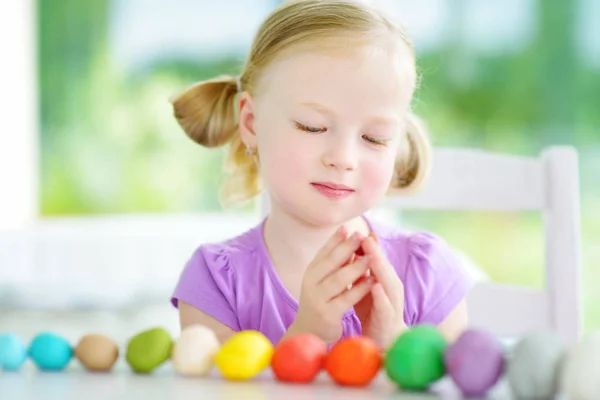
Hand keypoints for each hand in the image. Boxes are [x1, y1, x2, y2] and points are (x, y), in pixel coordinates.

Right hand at [289, 226, 375, 344]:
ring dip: (356, 267)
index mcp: (311, 272)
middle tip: (361, 236)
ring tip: (371, 257)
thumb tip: (348, 239)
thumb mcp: (324, 280)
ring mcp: (317, 299)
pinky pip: (346, 298)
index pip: (324, 252)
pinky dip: (359, 289)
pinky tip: (371, 281)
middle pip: (330, 262)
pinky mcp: (327, 314)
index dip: (335, 239)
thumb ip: (335, 263)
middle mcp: (311, 283)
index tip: (349, 227)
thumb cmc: (321, 301)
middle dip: (346, 248)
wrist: (309, 332)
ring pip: (339, 279)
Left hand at [354, 232, 406, 348]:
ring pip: (387, 283)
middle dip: (375, 251)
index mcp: (384, 278)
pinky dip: (381, 295)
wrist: (383, 338)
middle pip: (384, 266)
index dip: (369, 245)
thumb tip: (352, 247)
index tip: (358, 230)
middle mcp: (391, 287)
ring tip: (371, 256)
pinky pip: (385, 305)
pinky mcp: (388, 318)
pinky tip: (375, 286)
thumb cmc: (373, 309)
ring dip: (380, 269)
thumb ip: (360, 269)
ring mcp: (392, 302)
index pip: (377, 258)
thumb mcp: (364, 286)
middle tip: (366, 237)